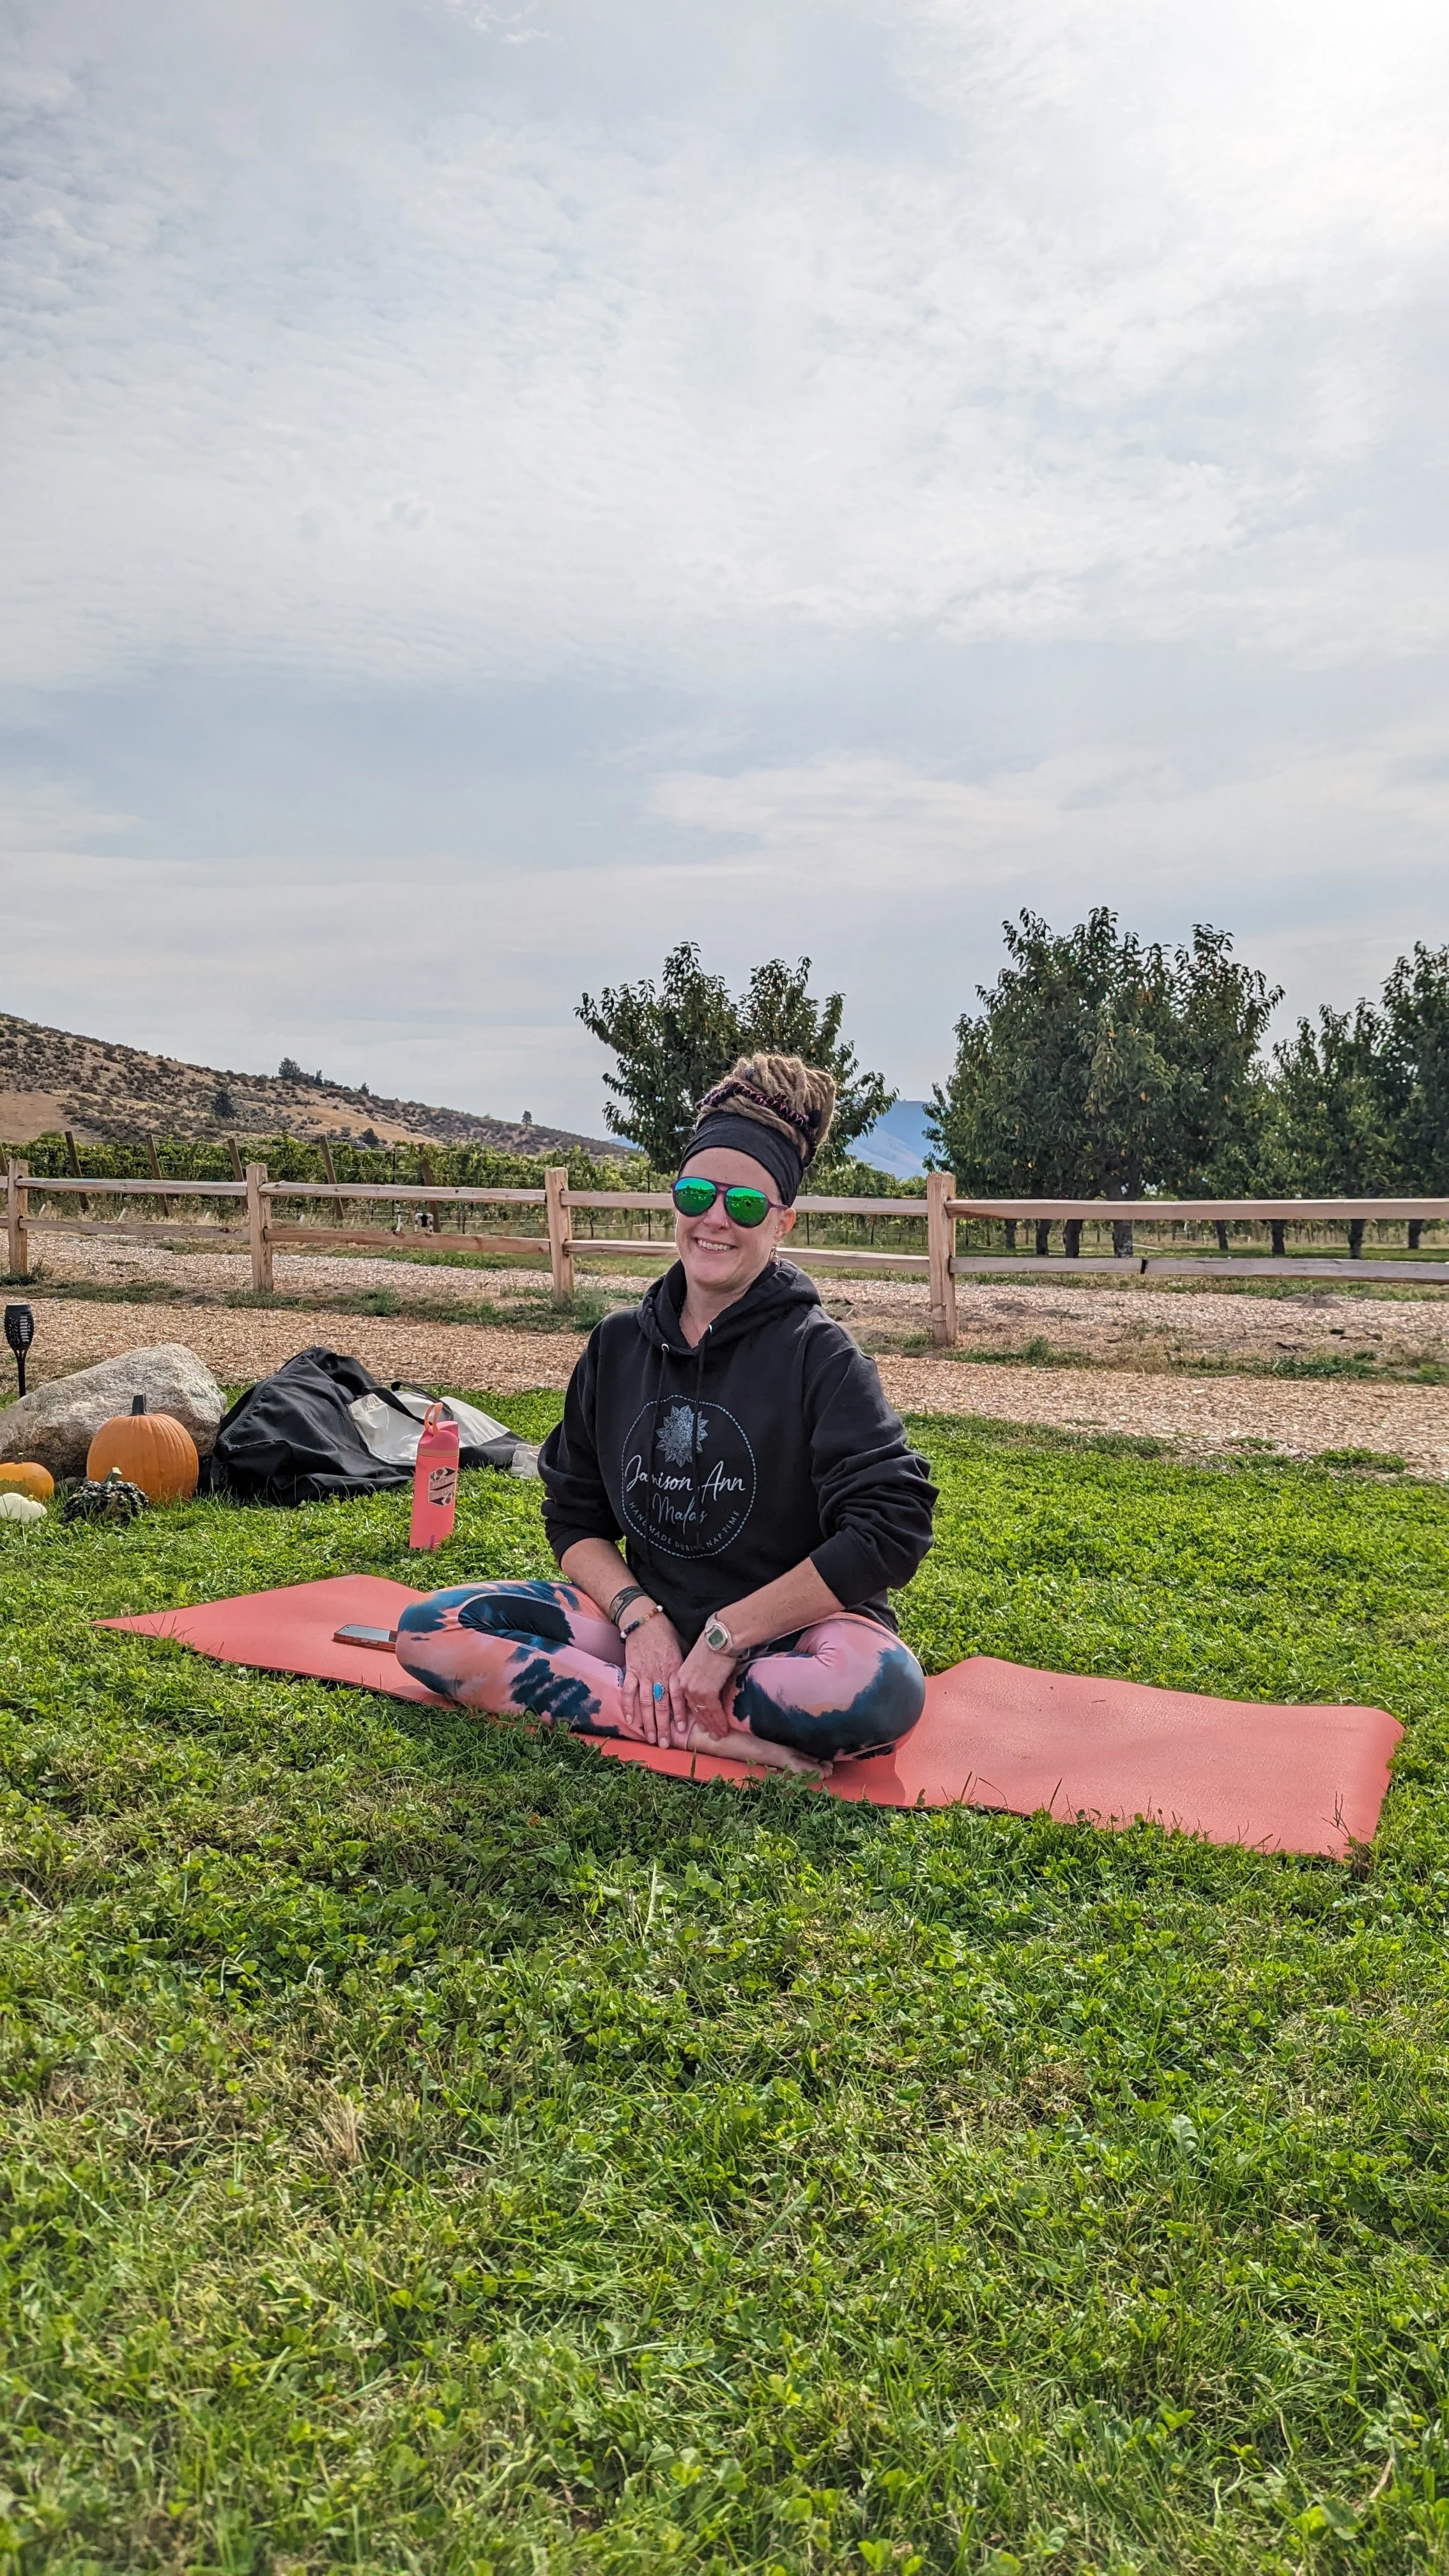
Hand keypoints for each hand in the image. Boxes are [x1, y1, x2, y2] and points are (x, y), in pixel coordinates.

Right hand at [619, 1611, 684, 1746]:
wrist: (644, 1619)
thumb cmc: (666, 1633)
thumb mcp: (682, 1649)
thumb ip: (685, 1669)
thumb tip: (695, 1686)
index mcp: (674, 1669)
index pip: (678, 1696)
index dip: (679, 1714)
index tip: (681, 1730)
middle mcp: (659, 1674)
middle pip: (661, 1705)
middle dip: (663, 1726)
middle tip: (665, 1744)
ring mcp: (644, 1673)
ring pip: (646, 1702)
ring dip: (648, 1722)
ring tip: (651, 1739)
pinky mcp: (631, 1670)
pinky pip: (629, 1692)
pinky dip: (629, 1707)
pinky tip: (631, 1722)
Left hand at [668, 1634, 737, 1742]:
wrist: (721, 1638)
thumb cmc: (714, 1644)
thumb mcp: (699, 1661)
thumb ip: (700, 1676)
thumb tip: (709, 1684)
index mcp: (681, 1677)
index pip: (687, 1702)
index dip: (695, 1715)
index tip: (701, 1725)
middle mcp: (684, 1685)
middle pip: (694, 1710)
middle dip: (704, 1724)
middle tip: (712, 1735)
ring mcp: (695, 1690)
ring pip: (704, 1713)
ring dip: (714, 1726)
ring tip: (720, 1735)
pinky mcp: (707, 1692)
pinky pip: (714, 1711)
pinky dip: (720, 1722)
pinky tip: (724, 1729)